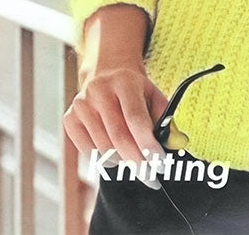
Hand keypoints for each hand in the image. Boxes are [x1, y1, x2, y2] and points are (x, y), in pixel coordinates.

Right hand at [63, 63, 168, 187]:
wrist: (106, 72)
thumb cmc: (134, 90)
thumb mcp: (153, 95)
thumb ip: (166, 119)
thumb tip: (178, 143)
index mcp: (125, 82)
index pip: (136, 117)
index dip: (147, 143)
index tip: (159, 162)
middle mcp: (100, 90)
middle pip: (118, 136)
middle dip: (136, 161)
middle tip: (150, 176)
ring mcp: (82, 104)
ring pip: (102, 148)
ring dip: (121, 161)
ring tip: (133, 159)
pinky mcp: (69, 118)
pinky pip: (87, 151)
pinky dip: (102, 159)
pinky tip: (113, 153)